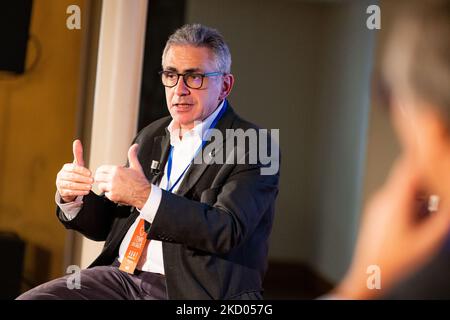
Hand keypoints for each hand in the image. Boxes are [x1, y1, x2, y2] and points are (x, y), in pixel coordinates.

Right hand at [56, 140, 93, 202]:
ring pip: (71, 185)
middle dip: (83, 179)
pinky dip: (79, 192)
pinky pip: (71, 192)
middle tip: (92, 180)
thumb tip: (77, 141)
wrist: (69, 187)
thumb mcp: (77, 164)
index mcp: (65, 168)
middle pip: (72, 177)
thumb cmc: (75, 173)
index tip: (90, 173)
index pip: (73, 168)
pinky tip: (86, 192)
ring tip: (90, 187)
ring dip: (81, 186)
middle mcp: (61, 176)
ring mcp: (60, 184)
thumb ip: (78, 153)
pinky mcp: (62, 192)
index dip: (82, 171)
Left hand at [94, 144, 150, 208]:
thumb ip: (132, 155)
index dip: (101, 171)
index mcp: (117, 170)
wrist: (144, 194)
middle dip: (100, 178)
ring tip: (110, 186)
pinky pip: (106, 194)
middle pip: (98, 177)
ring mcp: (112, 187)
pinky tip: (116, 192)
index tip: (102, 173)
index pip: (101, 169)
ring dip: (104, 187)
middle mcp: (113, 178)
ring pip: (100, 186)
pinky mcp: (113, 196)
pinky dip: (109, 194)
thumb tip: (135, 146)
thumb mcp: (136, 166)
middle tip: (103, 180)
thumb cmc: (140, 181)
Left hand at [334, 157, 449, 298]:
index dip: (423, 157)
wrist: (368, 272)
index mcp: (394, 201)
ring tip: (428, 211)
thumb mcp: (427, 242)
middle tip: (437, 190)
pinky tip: (416, 220)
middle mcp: (383, 199)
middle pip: (406, 178)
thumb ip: (442, 220)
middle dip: (425, 181)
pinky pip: (393, 199)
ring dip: (417, 194)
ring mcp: (377, 205)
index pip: (408, 168)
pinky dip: (408, 203)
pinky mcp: (375, 212)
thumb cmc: (394, 260)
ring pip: (401, 189)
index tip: (434, 151)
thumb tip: (449, 207)